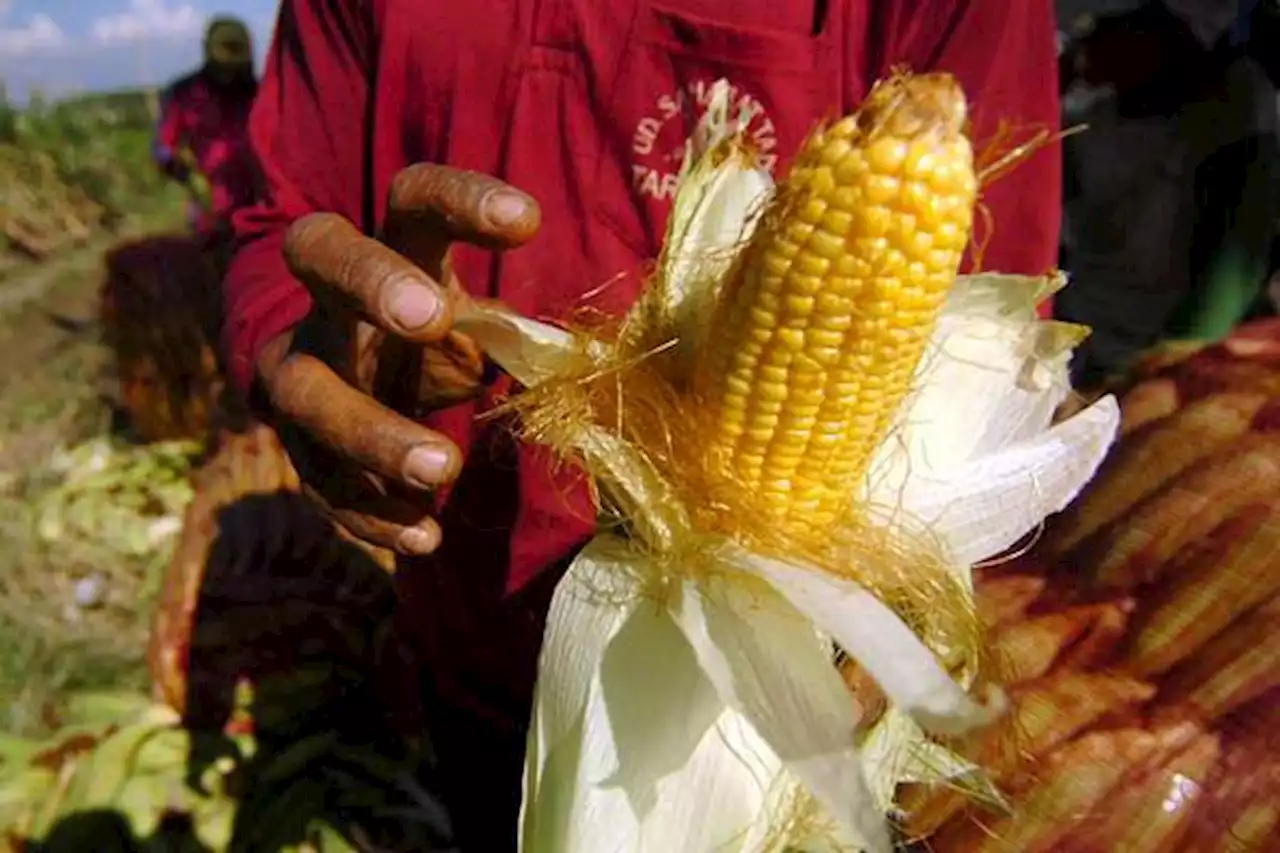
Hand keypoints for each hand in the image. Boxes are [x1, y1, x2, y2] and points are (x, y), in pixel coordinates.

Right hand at [256, 165, 540, 555]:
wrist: (365, 392)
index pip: (415, 199)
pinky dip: (370, 514)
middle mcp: (334, 297)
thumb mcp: (484, 323)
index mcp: (395, 249)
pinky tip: (424, 535)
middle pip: (321, 256)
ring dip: (371, 431)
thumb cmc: (440, 341)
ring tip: (441, 467)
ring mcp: (302, 371)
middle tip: (428, 317)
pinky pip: (319, 481)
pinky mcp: (297, 446)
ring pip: (307, 392)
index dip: (461, 201)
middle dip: (368, 283)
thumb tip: (607, 364)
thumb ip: (529, 335)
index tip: (527, 220)